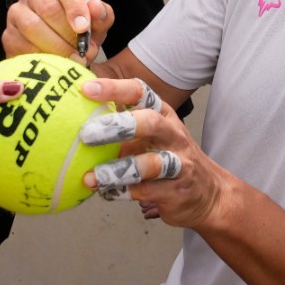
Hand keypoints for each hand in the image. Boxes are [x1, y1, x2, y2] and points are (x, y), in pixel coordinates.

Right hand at [2, 0, 112, 60]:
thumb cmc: (79, 30)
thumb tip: (95, 6)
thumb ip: (101, 15)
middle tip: (82, 51)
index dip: (76, 8)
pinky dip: (40, 57)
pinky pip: (22, 45)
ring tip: (72, 59)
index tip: (83, 28)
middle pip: (48, 8)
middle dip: (67, 34)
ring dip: (55, 47)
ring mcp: (17, 12)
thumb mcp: (97, 24)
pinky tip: (54, 63)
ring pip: (32, 27)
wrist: (61, 49)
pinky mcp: (8, 35)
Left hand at [75, 78, 227, 227]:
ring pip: (151, 164)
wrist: (209, 195)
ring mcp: (178, 164)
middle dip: (118, 126)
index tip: (86, 90)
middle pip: (150, 123)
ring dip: (119, 169)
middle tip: (87, 134)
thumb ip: (121, 128)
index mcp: (164, 115)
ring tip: (93, 177)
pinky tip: (105, 192)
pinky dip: (123, 192)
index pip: (141, 93)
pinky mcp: (175, 192)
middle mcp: (173, 135)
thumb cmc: (171, 159)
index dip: (114, 89)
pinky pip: (147, 191)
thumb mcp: (151, 137)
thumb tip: (75, 119)